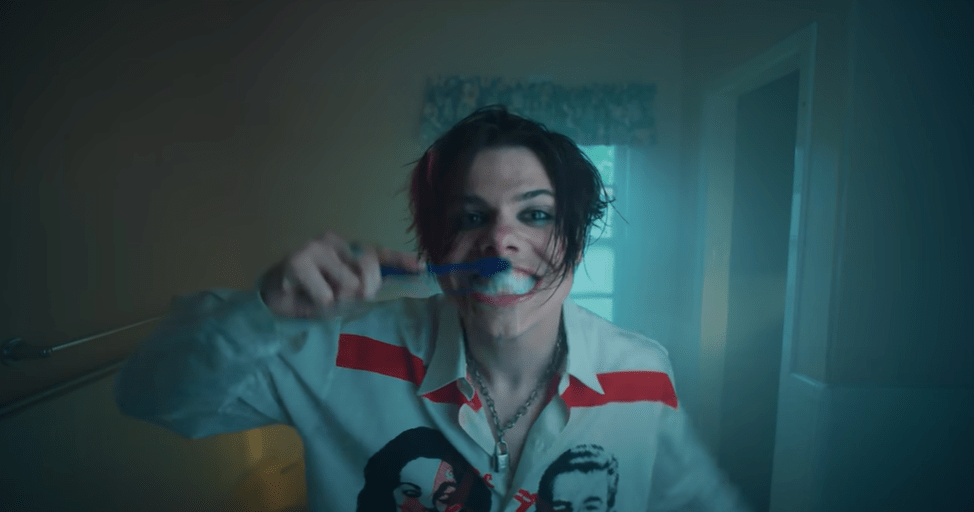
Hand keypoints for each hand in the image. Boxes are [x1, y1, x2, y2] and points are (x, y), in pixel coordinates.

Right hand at [259, 231, 423, 318]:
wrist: (270, 298)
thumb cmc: (308, 294)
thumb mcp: (342, 291)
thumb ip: (364, 285)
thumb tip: (397, 282)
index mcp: (344, 248)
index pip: (377, 252)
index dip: (400, 260)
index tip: (421, 267)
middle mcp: (331, 242)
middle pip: (368, 272)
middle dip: (361, 292)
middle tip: (338, 298)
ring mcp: (313, 249)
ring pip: (348, 287)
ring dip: (335, 302)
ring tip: (316, 297)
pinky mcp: (298, 263)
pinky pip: (326, 297)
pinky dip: (318, 306)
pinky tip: (303, 297)